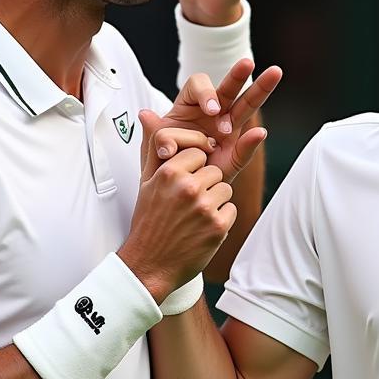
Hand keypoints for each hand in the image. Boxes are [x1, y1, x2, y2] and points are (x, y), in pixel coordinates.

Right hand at [118, 132, 234, 303]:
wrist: (149, 265)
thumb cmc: (149, 221)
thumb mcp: (146, 182)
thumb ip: (154, 147)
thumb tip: (147, 113)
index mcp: (170, 172)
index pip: (199, 153)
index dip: (194, 169)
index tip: (182, 184)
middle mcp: (188, 187)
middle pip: (215, 172)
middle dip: (206, 186)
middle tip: (187, 206)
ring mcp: (205, 207)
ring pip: (225, 190)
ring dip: (215, 203)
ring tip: (193, 218)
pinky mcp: (219, 226)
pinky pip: (231, 210)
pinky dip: (221, 221)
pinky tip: (201, 231)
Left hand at [140, 59, 282, 183]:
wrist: (174, 188)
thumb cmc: (163, 162)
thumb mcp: (153, 148)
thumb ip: (154, 133)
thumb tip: (146, 116)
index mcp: (190, 106)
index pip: (198, 85)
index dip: (206, 93)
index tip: (212, 110)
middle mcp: (213, 114)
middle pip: (228, 89)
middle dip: (239, 75)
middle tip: (248, 62)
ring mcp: (228, 131)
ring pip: (246, 107)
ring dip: (260, 89)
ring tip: (274, 72)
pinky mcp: (235, 153)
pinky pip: (245, 146)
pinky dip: (252, 141)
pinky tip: (259, 133)